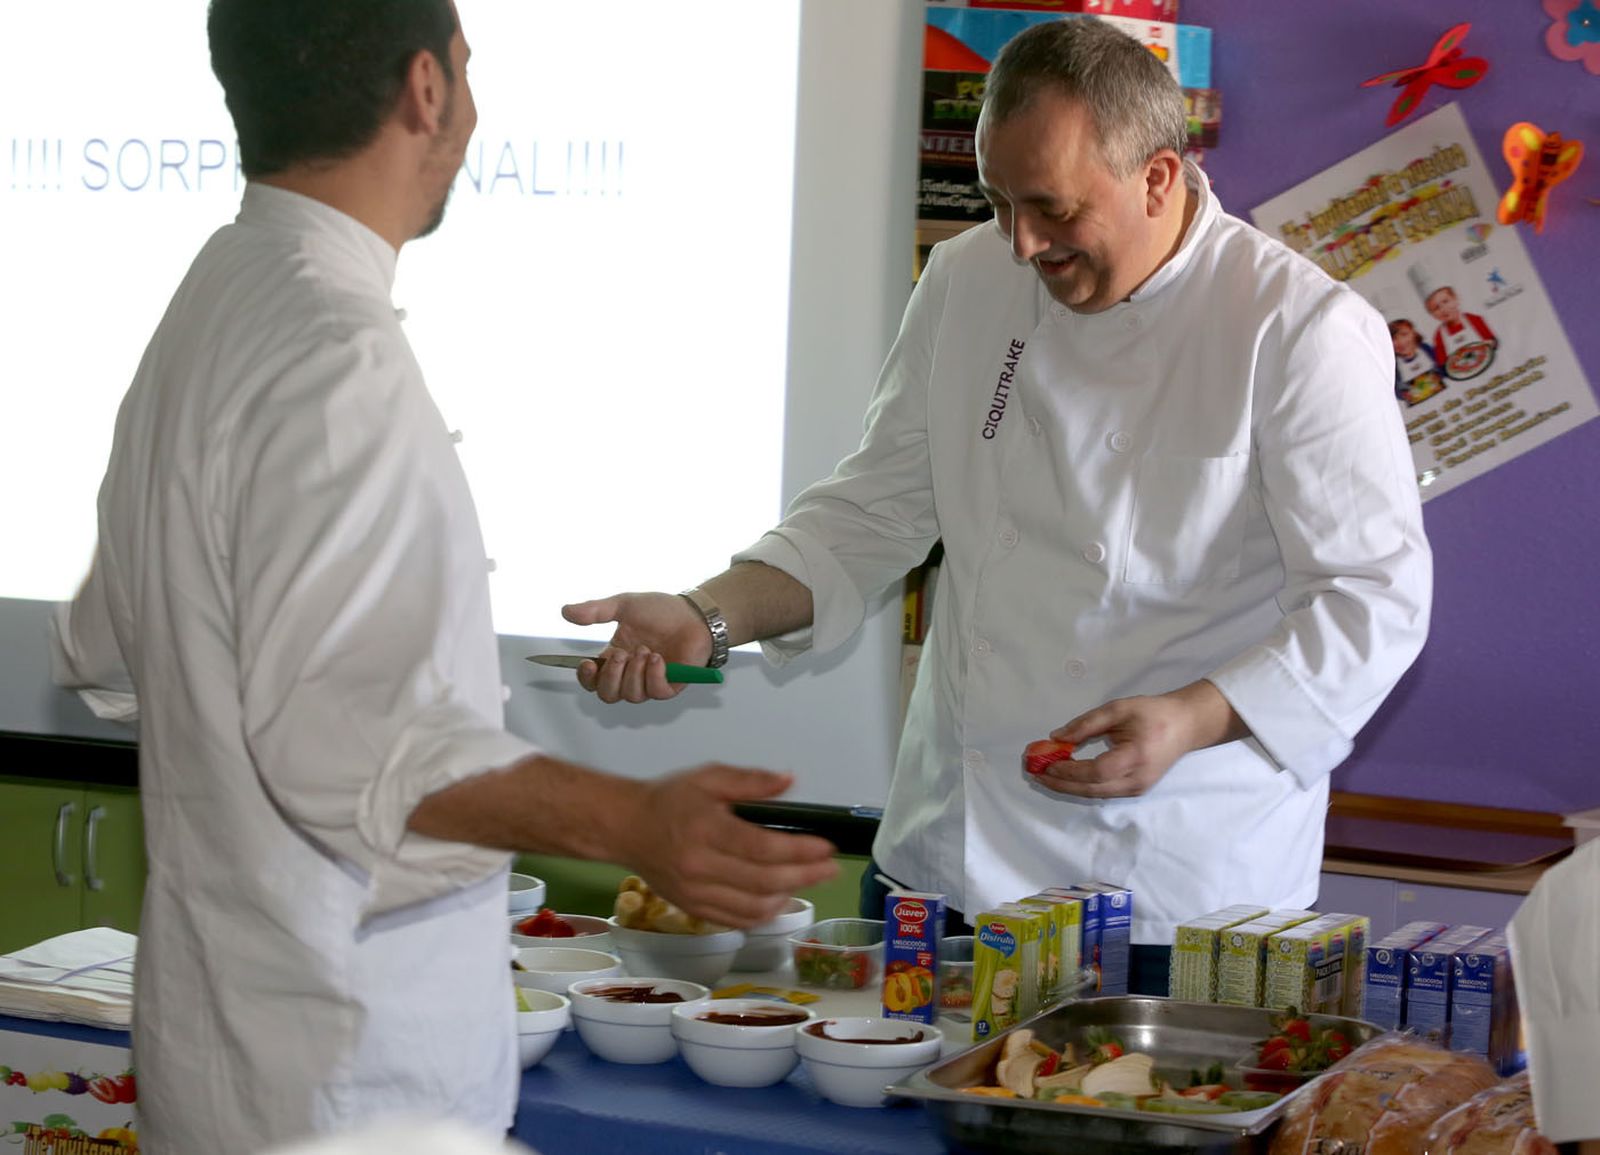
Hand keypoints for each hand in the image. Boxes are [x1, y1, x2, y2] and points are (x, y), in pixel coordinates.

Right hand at [561, 592, 711, 702]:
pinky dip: (653, 676)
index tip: (587, 664)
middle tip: (623, 654)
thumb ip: (595, 611)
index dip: (586, 678)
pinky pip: (655, 692)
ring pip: (631, 696)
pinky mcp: (671, 685)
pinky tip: (658, 659)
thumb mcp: (624, 605)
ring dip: (635, 673)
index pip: (593, 680)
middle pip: (608, 695)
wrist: (694, 613)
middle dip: (611, 676)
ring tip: (646, 651)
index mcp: (616, 657)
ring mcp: (651, 681)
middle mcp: (631, 673)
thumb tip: (565, 612)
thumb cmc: (662, 610)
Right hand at [615, 764, 838, 926]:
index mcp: (705, 829)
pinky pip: (737, 921)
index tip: (826, 847)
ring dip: (788, 896)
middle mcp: (700, 867)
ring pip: (753, 908)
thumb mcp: (708, 777)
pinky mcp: (693, 911)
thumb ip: (750, 780)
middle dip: (805, 876)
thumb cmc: (670, 799)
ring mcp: (696, 894)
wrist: (625, 828)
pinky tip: (780, 897)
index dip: (798, 851)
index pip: (760, 848)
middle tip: (831, 867)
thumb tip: (789, 781)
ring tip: (808, 879)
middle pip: (763, 881)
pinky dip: (764, 913)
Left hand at [1025, 681, 1243, 798]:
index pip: (1097, 771)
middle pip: (1092, 789)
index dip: (1069, 771)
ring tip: (1042, 775)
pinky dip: (1081, 786)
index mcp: (1136, 757)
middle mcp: (1137, 780)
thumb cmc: (1153, 713)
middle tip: (1034, 773)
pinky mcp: (1135, 790)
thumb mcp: (1119, 709)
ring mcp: (1137, 789)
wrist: (1186, 726)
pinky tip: (1064, 777)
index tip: (1046, 763)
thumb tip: (1056, 736)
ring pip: (1095, 794)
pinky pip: (1102, 792)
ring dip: (1067, 787)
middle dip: (1060, 784)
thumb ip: (1087, 723)